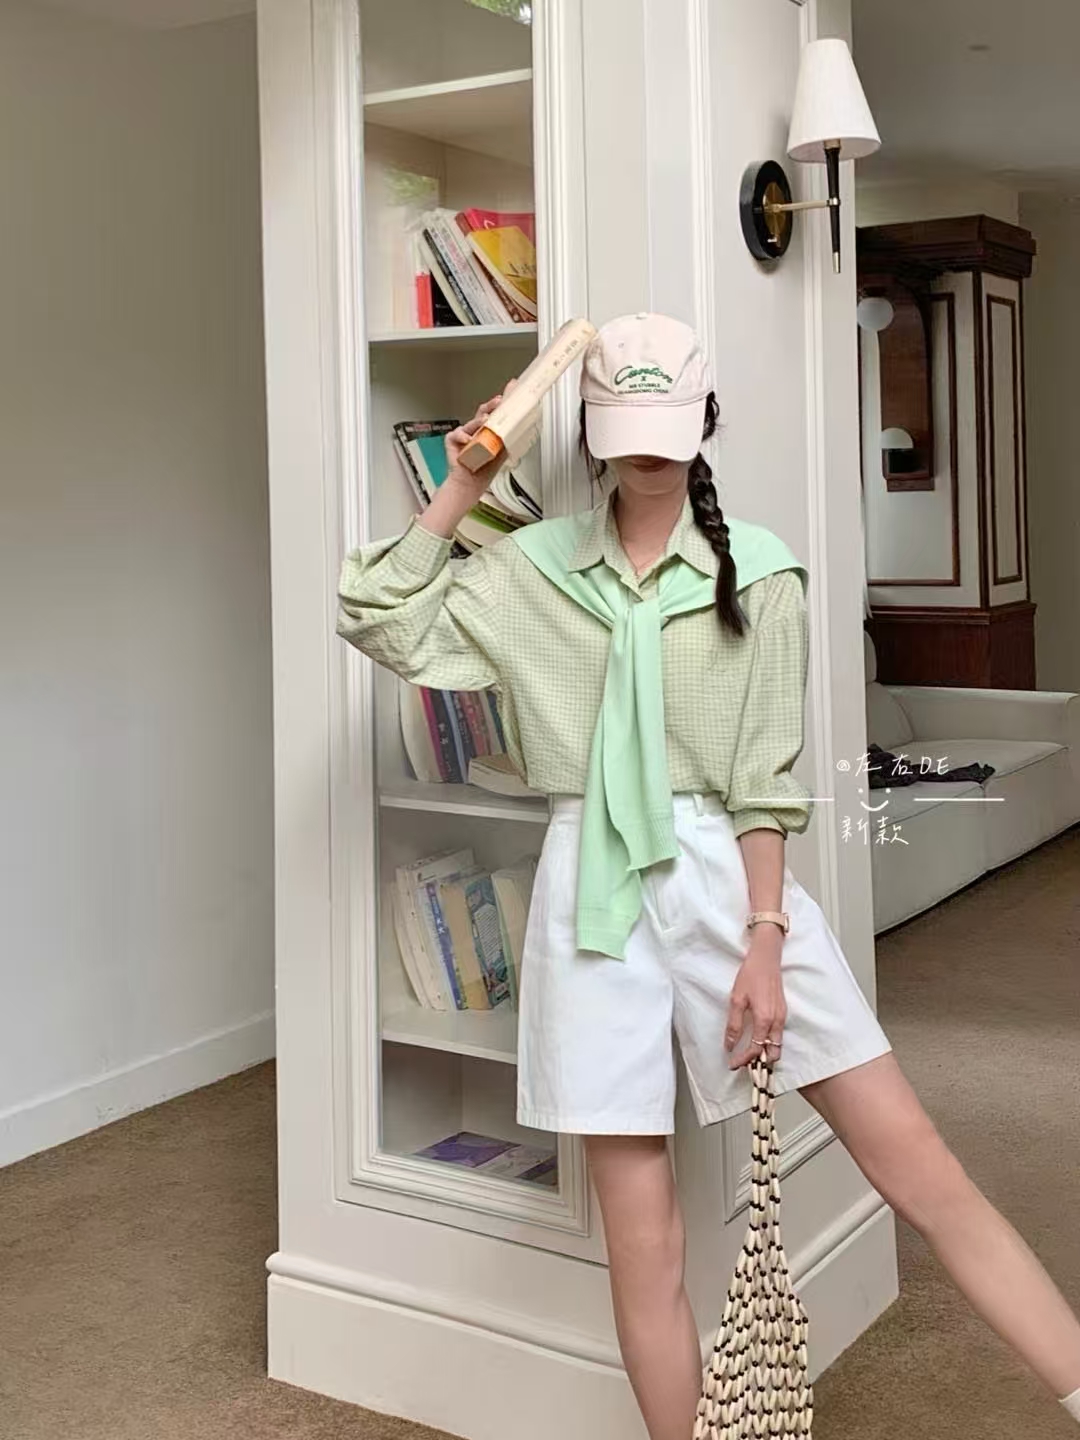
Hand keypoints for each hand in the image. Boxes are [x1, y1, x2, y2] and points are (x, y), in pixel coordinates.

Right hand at [444, 378, 518, 497]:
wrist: (471, 484)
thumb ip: (509, 437)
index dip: (503, 402)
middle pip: (483, 412)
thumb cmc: (484, 469)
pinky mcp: (452, 440)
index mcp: (488, 430)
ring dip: (479, 421)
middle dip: (491, 405)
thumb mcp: (502, 451)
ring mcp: (464, 434)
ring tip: (485, 422)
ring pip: (472, 423)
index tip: (512, 389)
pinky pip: (457, 435)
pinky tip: (469, 440)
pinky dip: (463, 437)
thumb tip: (523, 426)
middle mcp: (476, 429)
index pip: (496, 413)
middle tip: (499, 401)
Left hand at [724, 933, 786, 1069]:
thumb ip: (734, 1025)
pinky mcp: (783, 1012)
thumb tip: (729, 1045)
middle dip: (759, 1062)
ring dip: (765, 1053)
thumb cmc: (750, 975)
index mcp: (765, 1019)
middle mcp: (777, 1021)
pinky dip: (769, 1042)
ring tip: (748, 1054)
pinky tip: (757, 1039)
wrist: (766, 958)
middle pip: (773, 1053)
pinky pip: (779, 1035)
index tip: (732, 1064)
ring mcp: (782, 1016)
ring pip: (778, 1045)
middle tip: (742, 1062)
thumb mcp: (736, 1000)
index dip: (744, 1060)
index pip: (756, 1049)